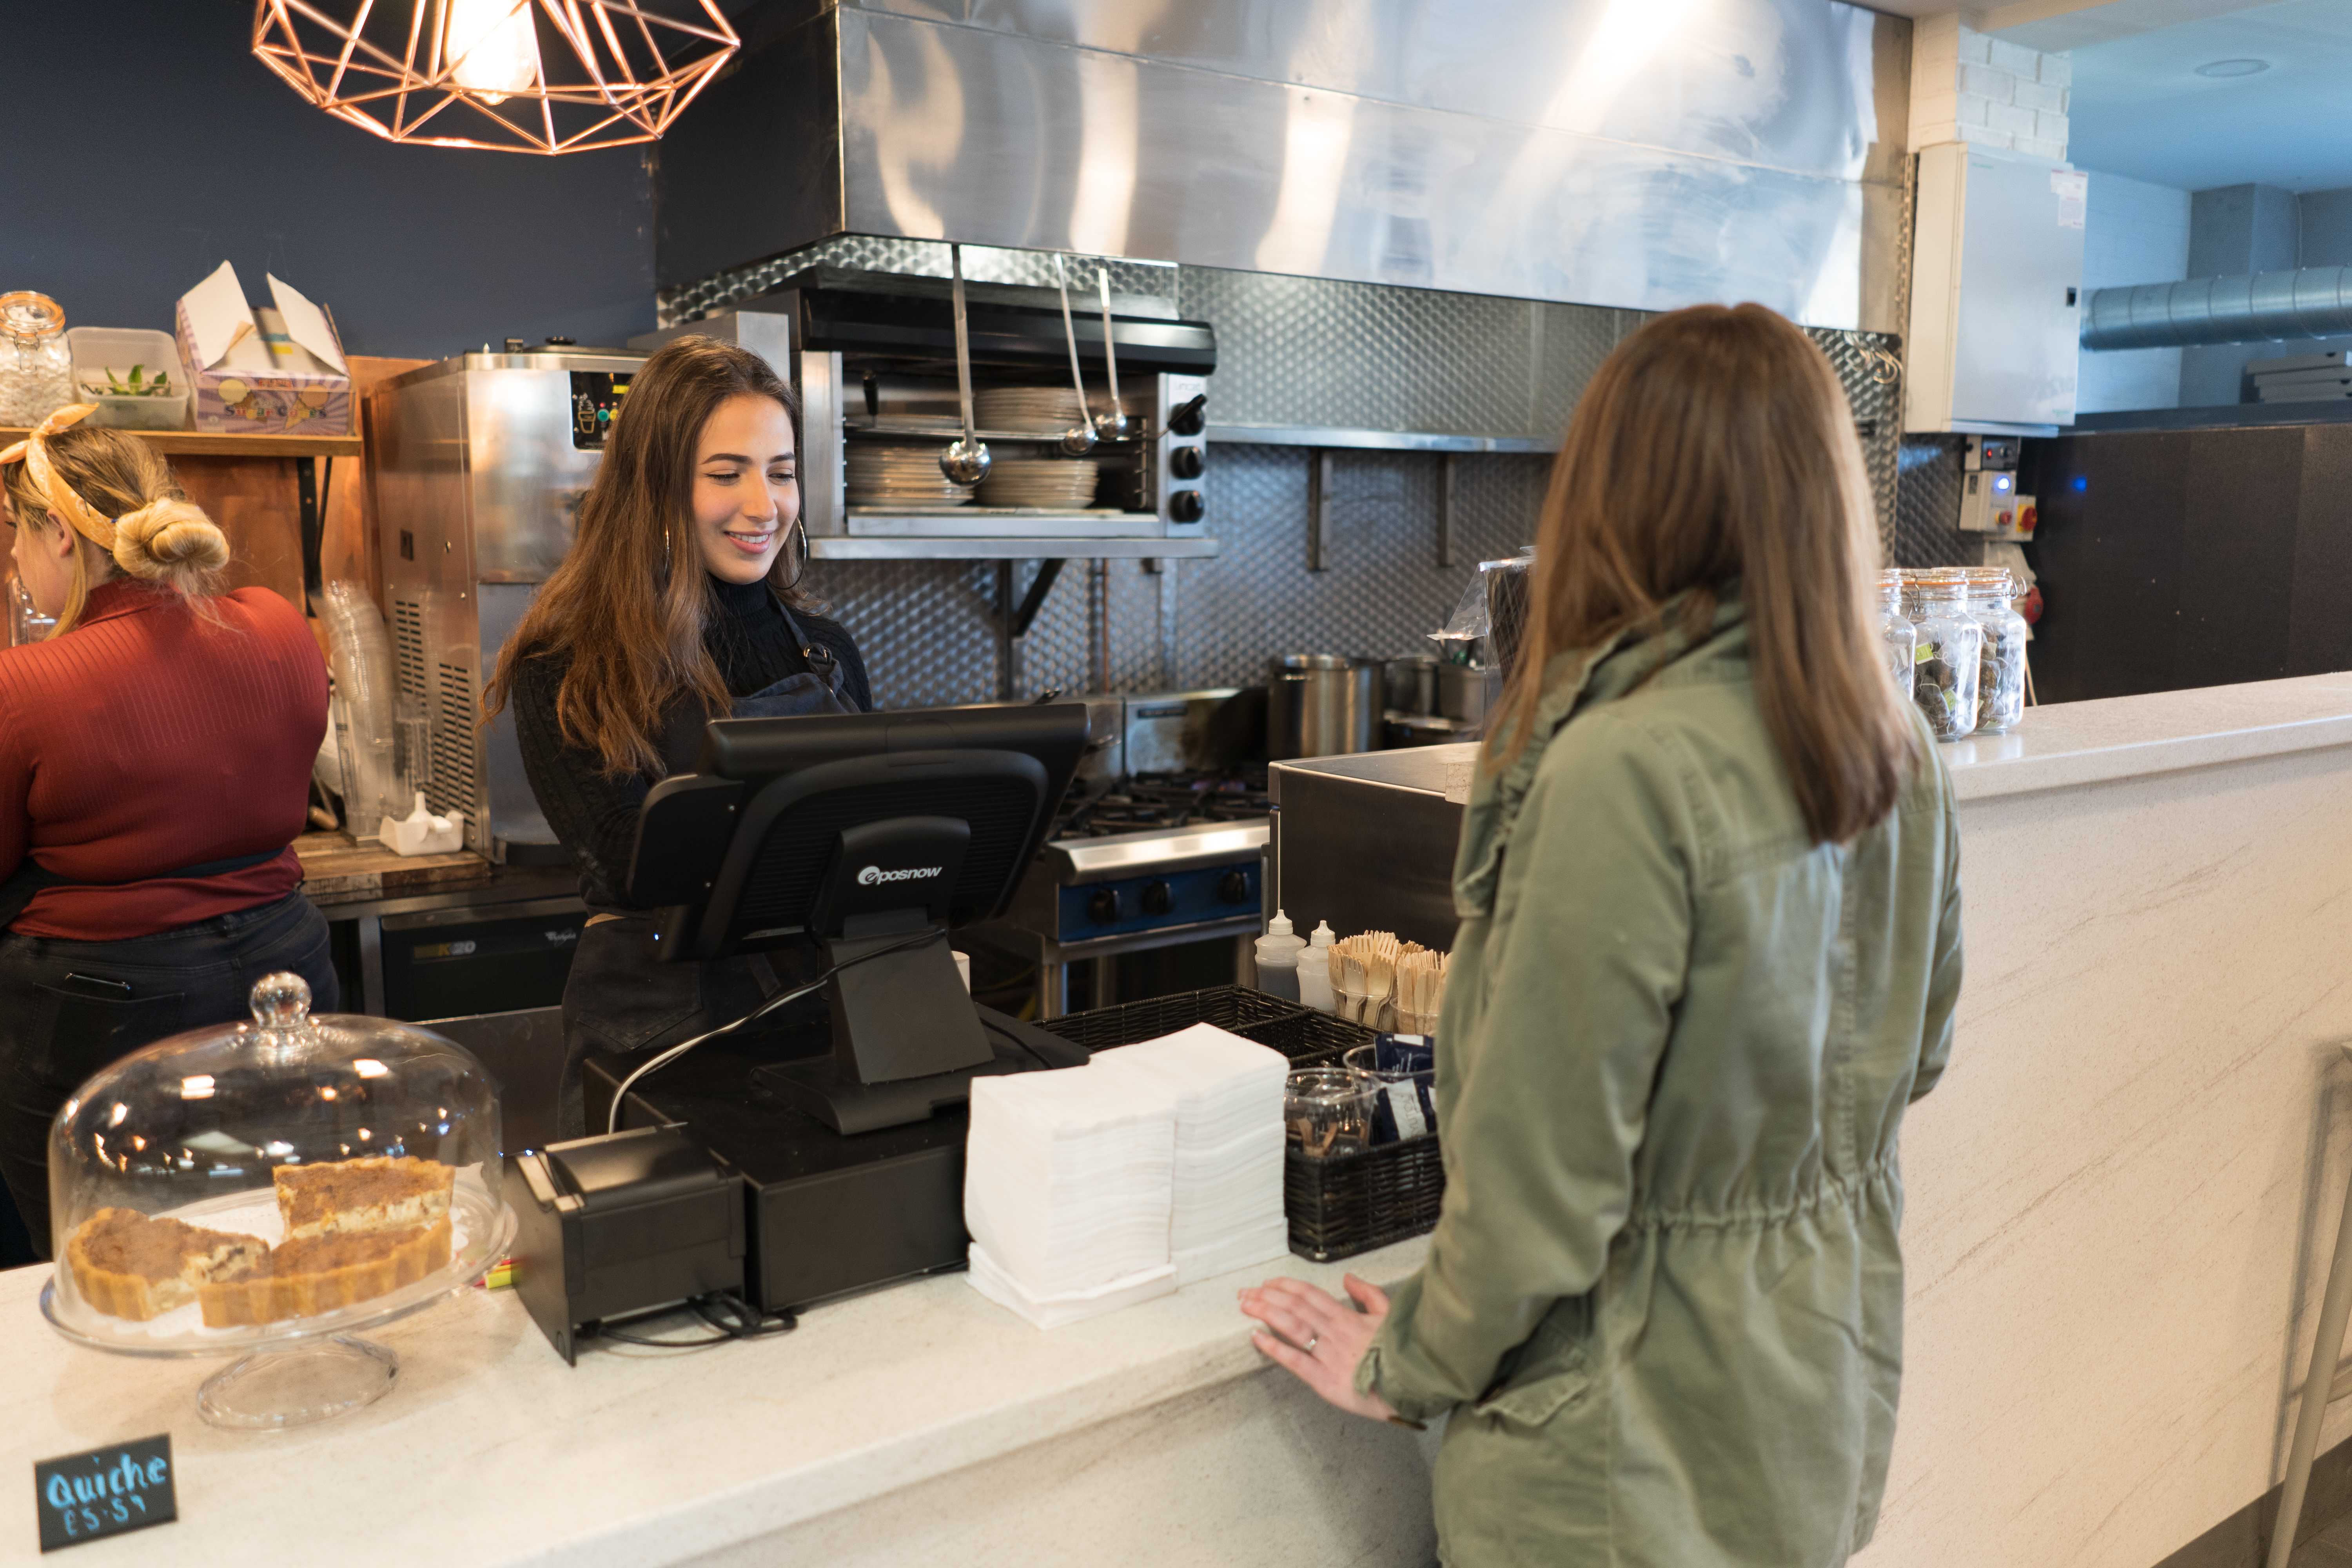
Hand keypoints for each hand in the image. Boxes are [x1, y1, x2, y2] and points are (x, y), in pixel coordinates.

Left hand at [1237, 1274, 1398, 1421]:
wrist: (1411, 1389)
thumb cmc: (1401, 1354)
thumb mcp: (1390, 1317)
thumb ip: (1368, 1295)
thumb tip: (1347, 1278)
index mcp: (1348, 1318)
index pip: (1310, 1295)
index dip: (1286, 1286)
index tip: (1268, 1282)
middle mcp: (1334, 1333)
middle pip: (1294, 1307)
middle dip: (1267, 1296)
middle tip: (1244, 1292)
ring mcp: (1328, 1356)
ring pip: (1292, 1327)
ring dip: (1266, 1313)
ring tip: (1245, 1305)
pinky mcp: (1325, 1380)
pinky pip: (1295, 1361)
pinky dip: (1274, 1347)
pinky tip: (1256, 1336)